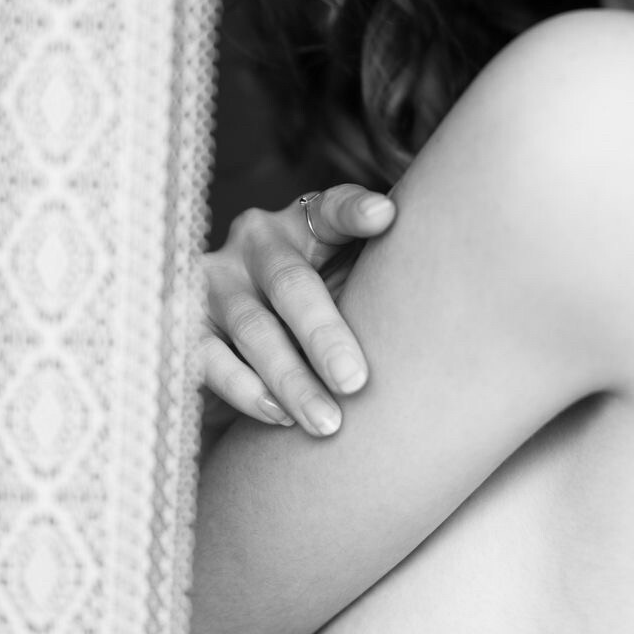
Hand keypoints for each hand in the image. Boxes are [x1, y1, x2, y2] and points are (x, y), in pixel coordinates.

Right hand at [197, 186, 395, 437]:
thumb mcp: (346, 279)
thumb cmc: (321, 306)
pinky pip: (209, 361)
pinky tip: (278, 417)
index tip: (386, 217)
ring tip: (328, 423)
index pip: (331, 210)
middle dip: (325, 336)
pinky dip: (246, 391)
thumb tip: (449, 279)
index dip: (355, 212)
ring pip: (253, 330)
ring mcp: (215, 281)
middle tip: (358, 382)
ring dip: (291, 380)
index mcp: (303, 223)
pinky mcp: (183, 324)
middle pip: (292, 284)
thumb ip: (381, 274)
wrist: (238, 337)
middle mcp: (255, 243)